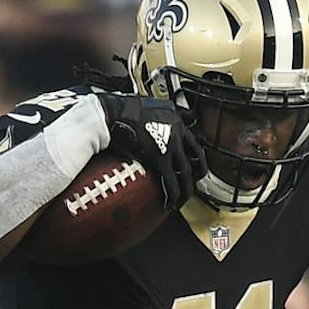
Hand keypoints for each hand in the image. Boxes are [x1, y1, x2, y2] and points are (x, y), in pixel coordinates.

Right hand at [98, 90, 207, 210]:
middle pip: (197, 158)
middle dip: (198, 174)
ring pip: (186, 174)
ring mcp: (171, 145)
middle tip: (193, 184)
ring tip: (182, 200)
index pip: (194, 141)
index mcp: (176, 119)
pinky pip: (171, 182)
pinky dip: (173, 195)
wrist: (111, 113)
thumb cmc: (123, 109)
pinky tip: (170, 203)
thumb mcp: (150, 105)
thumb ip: (161, 114)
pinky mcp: (160, 158)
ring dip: (186, 190)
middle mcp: (178, 131)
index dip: (196, 157)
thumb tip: (160, 117)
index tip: (194, 165)